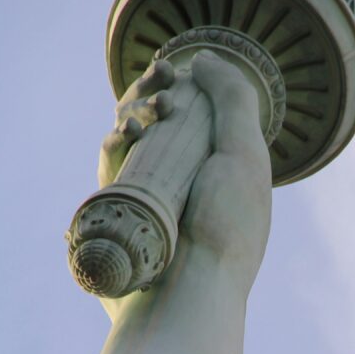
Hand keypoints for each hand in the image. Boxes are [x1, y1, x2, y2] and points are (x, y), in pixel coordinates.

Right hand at [99, 51, 271, 303]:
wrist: (191, 293)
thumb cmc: (224, 228)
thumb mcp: (244, 155)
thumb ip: (233, 101)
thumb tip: (204, 60)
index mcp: (222, 176)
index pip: (199, 118)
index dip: (182, 89)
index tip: (172, 71)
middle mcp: (187, 188)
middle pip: (160, 124)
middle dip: (150, 96)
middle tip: (156, 86)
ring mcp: (153, 203)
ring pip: (131, 143)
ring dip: (131, 117)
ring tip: (140, 120)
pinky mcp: (123, 218)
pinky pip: (110, 172)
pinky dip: (113, 146)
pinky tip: (121, 138)